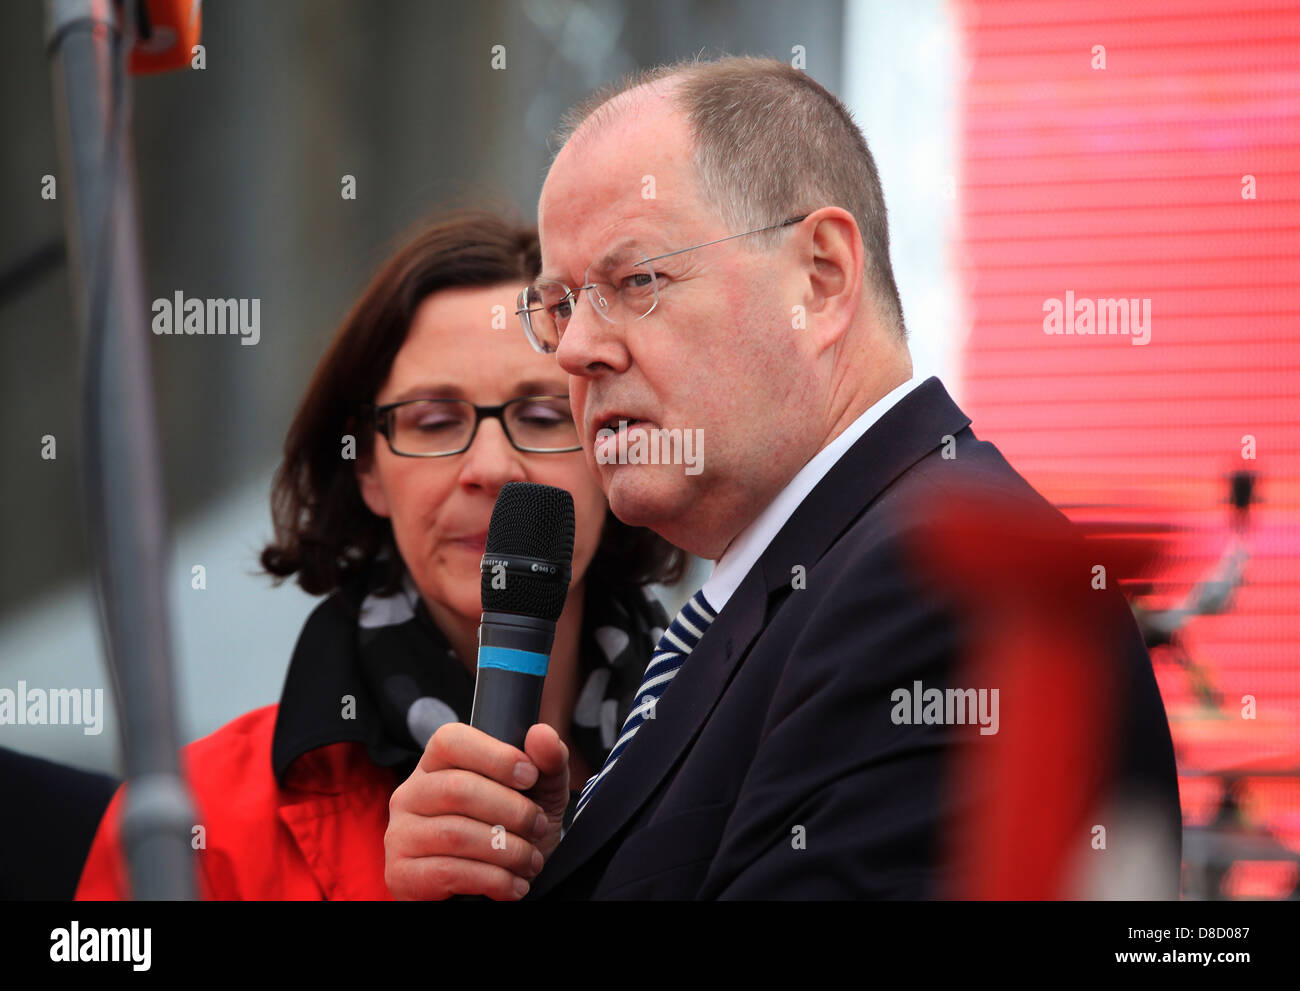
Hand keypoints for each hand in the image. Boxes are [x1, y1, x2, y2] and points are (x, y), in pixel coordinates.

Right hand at [385, 721, 569, 899]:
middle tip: (538, 828)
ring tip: (531, 860)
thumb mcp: (541, 794)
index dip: (495, 756)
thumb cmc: (513, 830)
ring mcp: (400, 834)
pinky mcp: (402, 875)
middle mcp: (410, 794)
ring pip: (455, 834)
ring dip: (507, 850)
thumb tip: (541, 733)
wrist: (495, 892)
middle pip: (458, 789)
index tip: (530, 777)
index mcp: (437, 763)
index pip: (451, 741)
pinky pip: (449, 872)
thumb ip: (547, 761)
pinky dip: (494, 880)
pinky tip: (515, 885)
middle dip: (512, 810)